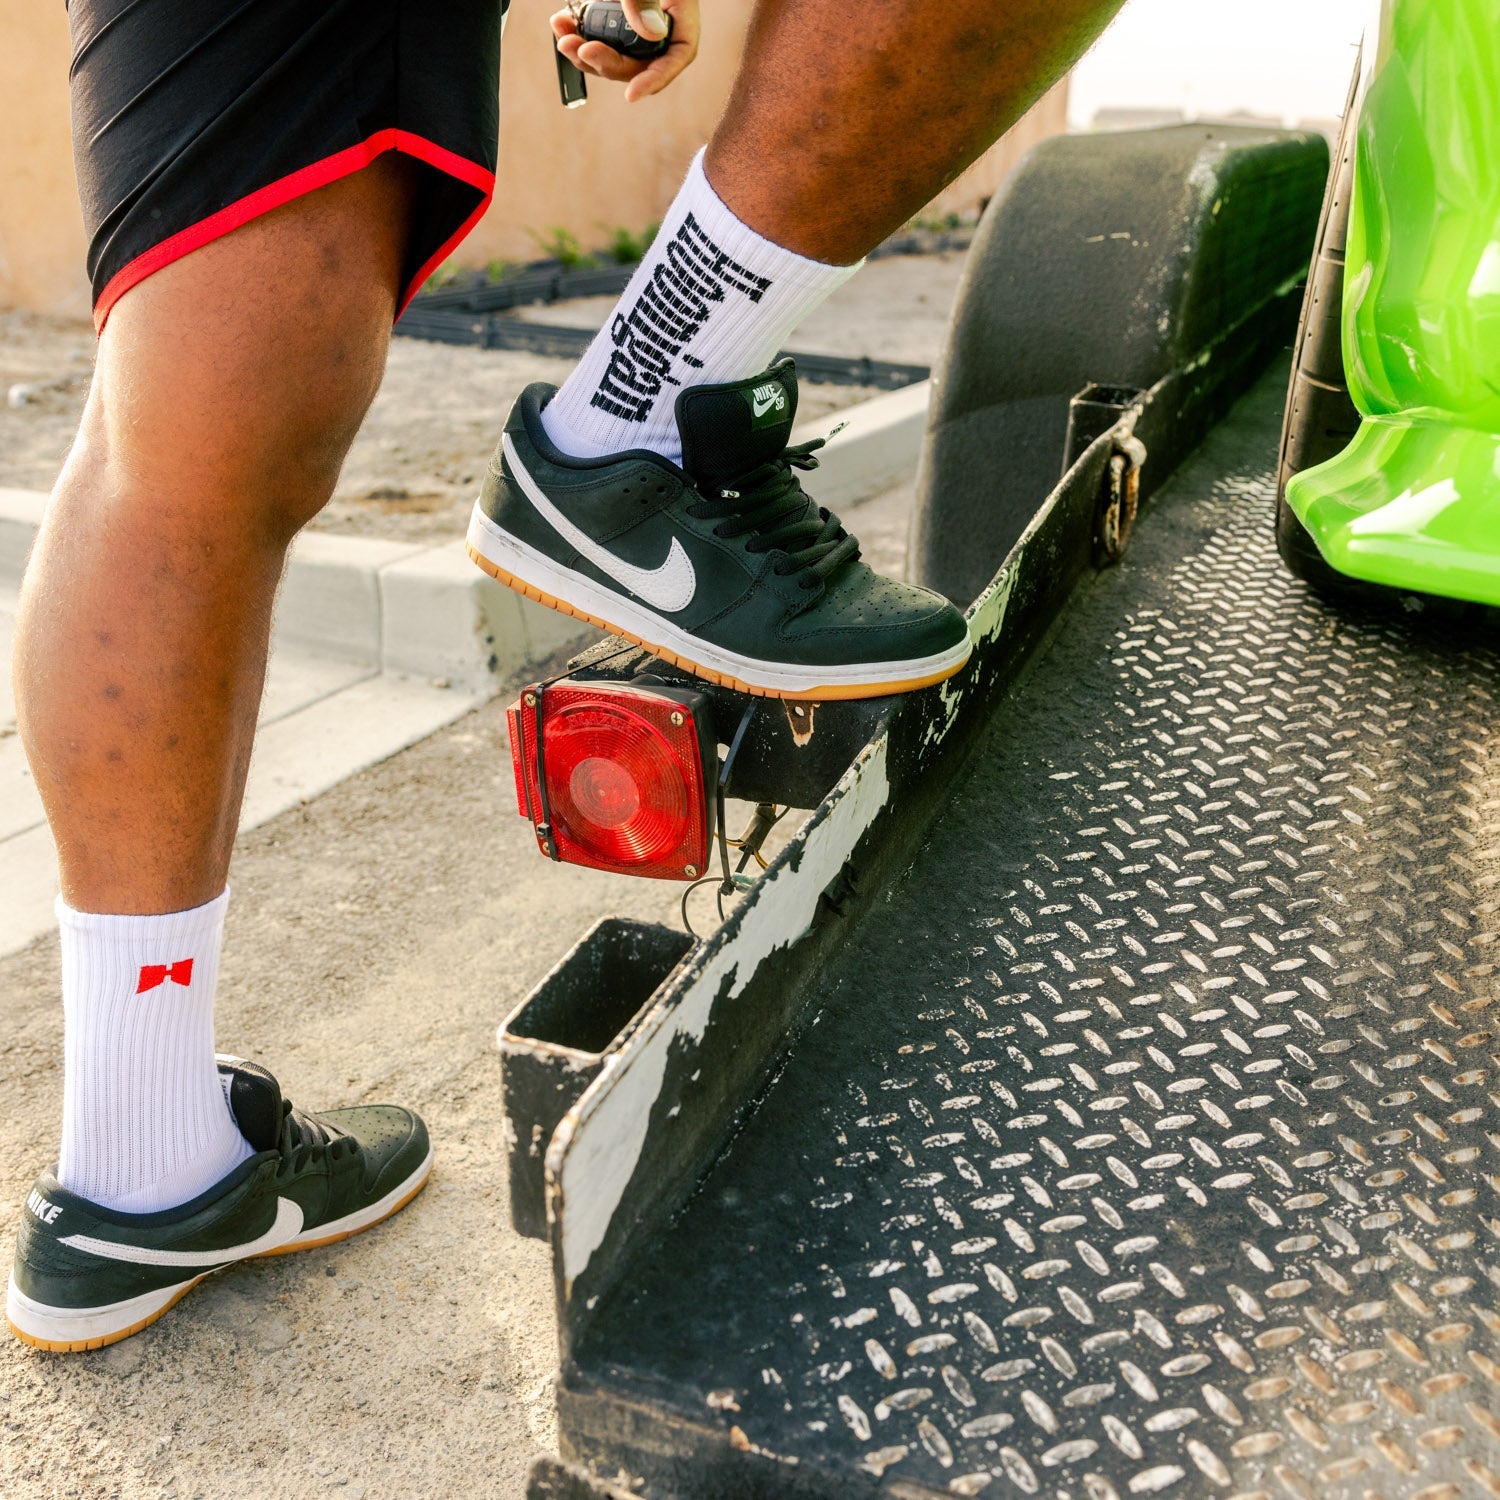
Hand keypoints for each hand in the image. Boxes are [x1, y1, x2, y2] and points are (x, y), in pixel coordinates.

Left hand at [551, 0, 700, 102]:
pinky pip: (595, 37)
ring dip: (584, 52)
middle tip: (581, 50)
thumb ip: (646, 0)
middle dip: (606, 62)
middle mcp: (657, 28)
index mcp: (680, 16)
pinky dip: (576, 33)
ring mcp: (632, 27)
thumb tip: (650, 31)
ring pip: (612, 55)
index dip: (654, 79)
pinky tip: (561, 23)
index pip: (676, 56)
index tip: (631, 94)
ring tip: (563, 35)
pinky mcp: (610, 20)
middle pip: (637, 62)